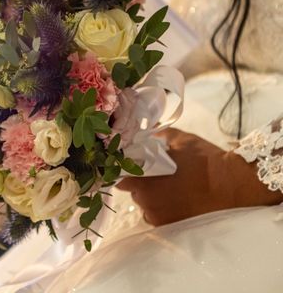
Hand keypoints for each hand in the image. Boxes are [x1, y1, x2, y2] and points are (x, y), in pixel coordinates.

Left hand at [117, 128, 282, 225]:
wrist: (234, 184)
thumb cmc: (205, 161)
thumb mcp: (181, 140)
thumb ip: (159, 134)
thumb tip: (148, 128)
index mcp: (145, 181)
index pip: (121, 179)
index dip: (124, 172)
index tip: (130, 167)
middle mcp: (148, 202)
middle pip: (134, 192)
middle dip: (142, 183)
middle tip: (157, 174)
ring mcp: (160, 217)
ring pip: (146, 206)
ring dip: (153, 197)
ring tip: (171, 188)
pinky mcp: (173, 226)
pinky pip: (159, 217)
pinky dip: (164, 209)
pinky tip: (177, 199)